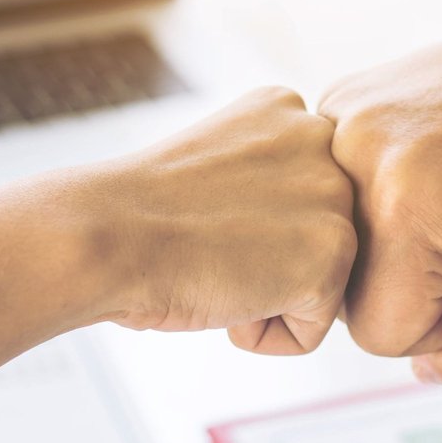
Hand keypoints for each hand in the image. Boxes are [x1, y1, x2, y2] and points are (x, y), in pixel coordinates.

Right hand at [77, 87, 356, 354]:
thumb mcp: (214, 170)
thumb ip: (263, 183)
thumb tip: (288, 230)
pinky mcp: (335, 248)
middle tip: (203, 242)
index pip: (296, 202)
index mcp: (284, 109)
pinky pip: (310, 329)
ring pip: (314, 284)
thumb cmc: (135, 218)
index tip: (198, 217)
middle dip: (261, 261)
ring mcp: (334, 191)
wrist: (106, 236)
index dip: (241, 231)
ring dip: (260, 296)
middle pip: (313, 240)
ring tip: (213, 263)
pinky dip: (260, 333)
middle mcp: (320, 136)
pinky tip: (223, 293)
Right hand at [320, 0, 441, 413]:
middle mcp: (353, 154)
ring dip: (411, 242)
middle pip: (354, 291)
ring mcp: (344, 117)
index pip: (381, 336)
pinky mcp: (347, 98)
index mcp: (400, 211)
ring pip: (350, 243)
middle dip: (425, 285)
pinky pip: (351, 194)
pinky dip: (399, 198)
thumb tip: (422, 369)